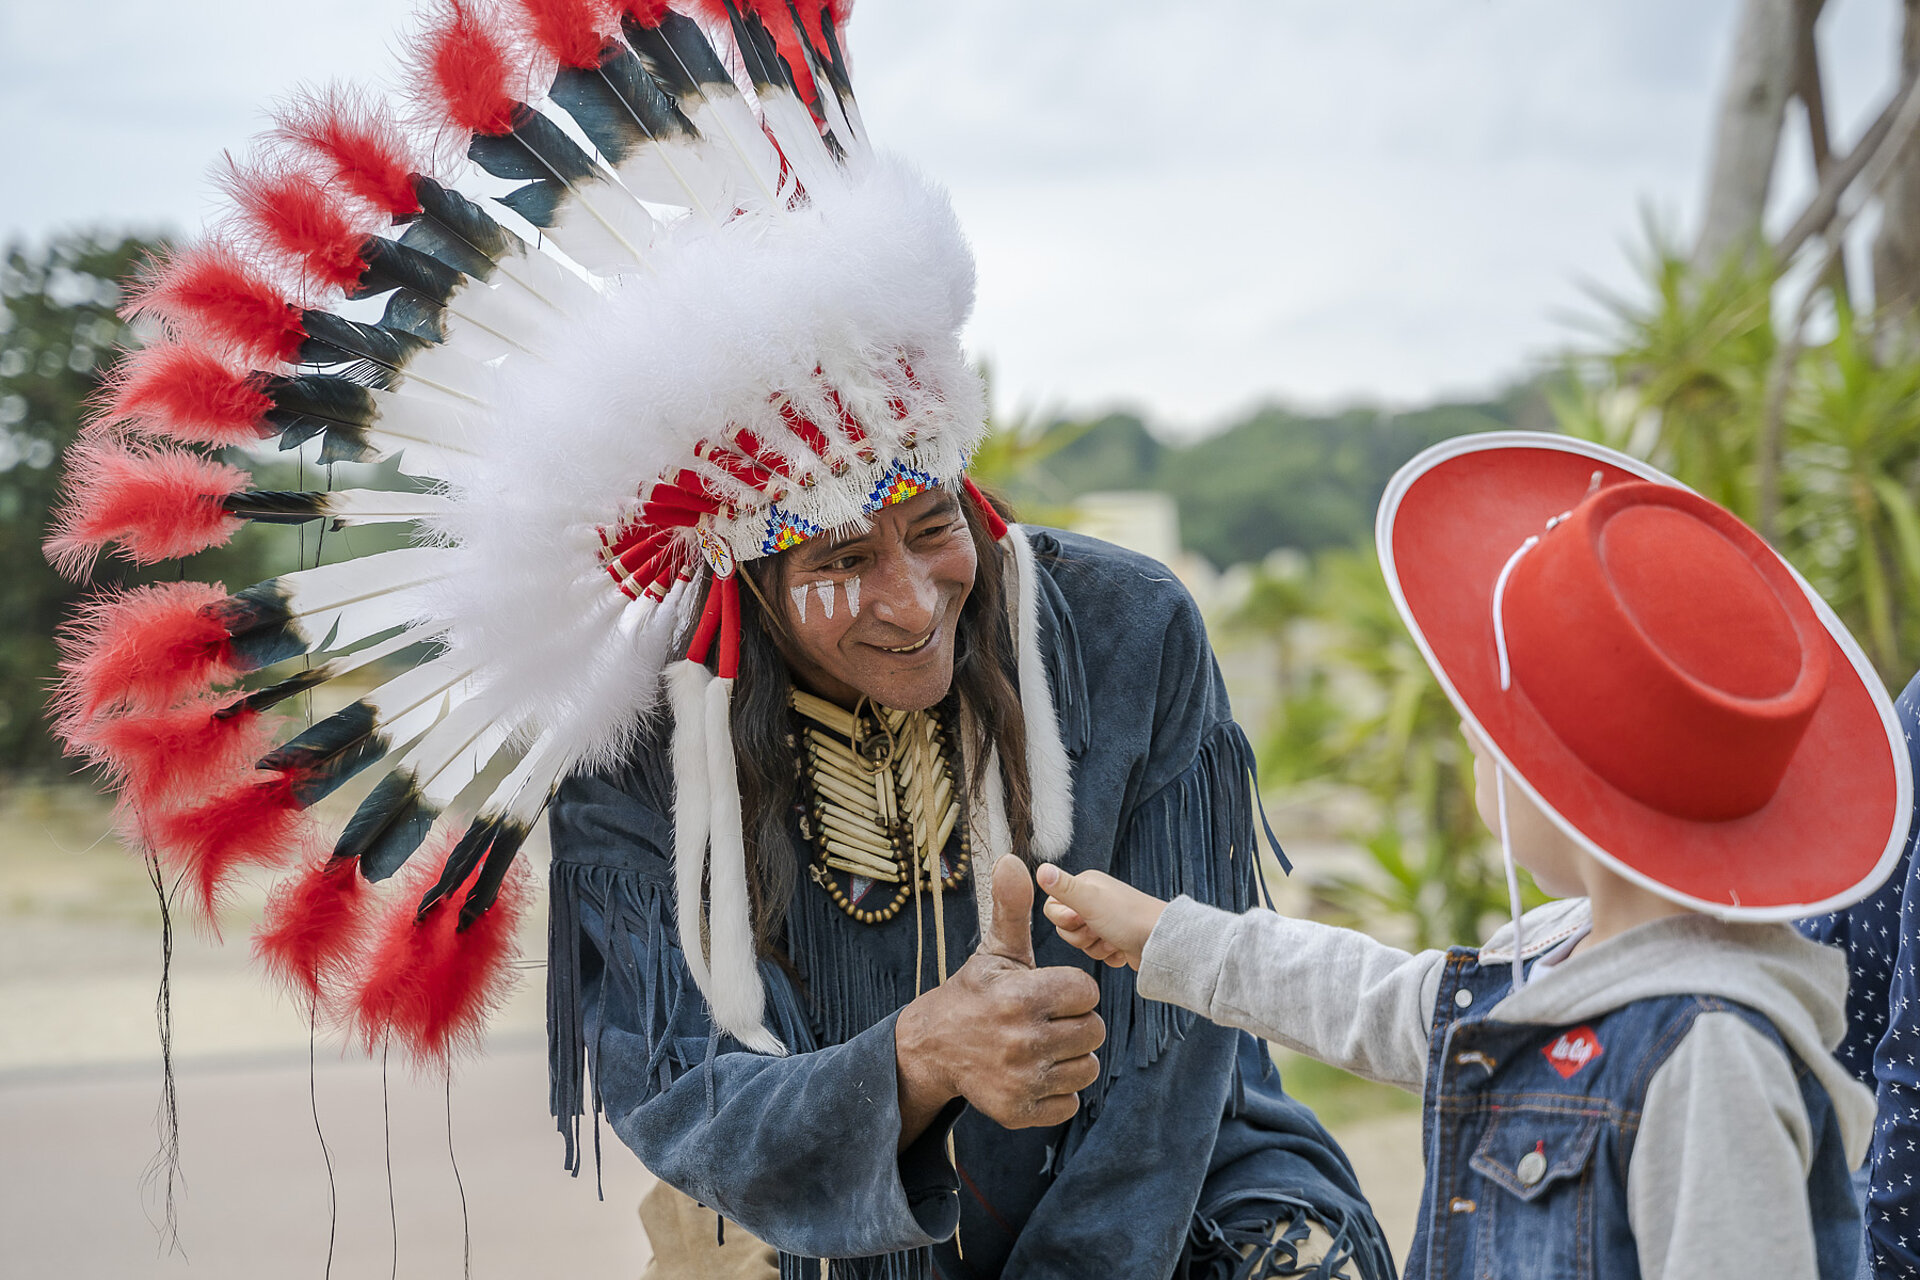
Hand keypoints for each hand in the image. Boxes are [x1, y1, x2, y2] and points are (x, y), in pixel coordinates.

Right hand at [894, 856, 1104, 1137]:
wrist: (933, 1047)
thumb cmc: (974, 993)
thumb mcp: (995, 951)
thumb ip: (1013, 909)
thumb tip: (1013, 861)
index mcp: (1020, 996)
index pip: (1087, 992)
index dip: (1073, 989)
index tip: (1050, 991)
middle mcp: (1022, 1040)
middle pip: (1094, 1031)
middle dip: (1076, 1022)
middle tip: (1048, 1019)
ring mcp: (1021, 1080)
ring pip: (1087, 1068)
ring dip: (1072, 1056)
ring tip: (1044, 1044)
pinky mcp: (1019, 1111)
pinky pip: (1070, 1103)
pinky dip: (1059, 1090)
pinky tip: (1037, 1071)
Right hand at [1036, 864, 1166, 970]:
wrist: (1161, 942)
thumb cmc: (1127, 918)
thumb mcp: (1089, 900)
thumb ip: (1062, 886)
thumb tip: (1040, 868)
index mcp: (1086, 885)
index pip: (1052, 907)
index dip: (1063, 919)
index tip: (1081, 917)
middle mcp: (1095, 900)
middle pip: (1066, 928)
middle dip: (1081, 936)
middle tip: (1099, 929)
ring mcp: (1106, 921)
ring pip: (1082, 944)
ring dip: (1097, 947)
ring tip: (1114, 939)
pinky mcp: (1116, 939)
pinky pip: (1099, 954)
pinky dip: (1109, 955)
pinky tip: (1122, 949)